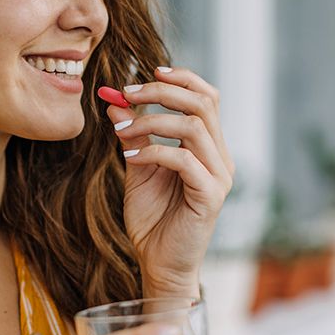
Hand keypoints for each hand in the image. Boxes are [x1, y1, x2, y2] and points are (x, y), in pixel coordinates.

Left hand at [107, 67, 234, 295]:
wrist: (158, 263)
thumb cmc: (152, 218)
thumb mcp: (137, 167)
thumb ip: (133, 135)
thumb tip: (114, 100)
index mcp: (209, 147)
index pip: (207, 97)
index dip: (182, 78)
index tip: (148, 71)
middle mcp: (220, 158)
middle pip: (203, 104)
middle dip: (162, 91)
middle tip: (127, 92)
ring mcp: (219, 177)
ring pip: (194, 127)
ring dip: (152, 121)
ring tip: (122, 130)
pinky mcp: (210, 197)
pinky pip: (184, 161)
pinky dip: (153, 153)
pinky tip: (129, 159)